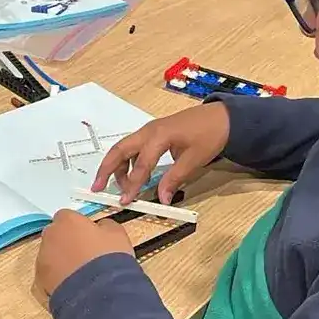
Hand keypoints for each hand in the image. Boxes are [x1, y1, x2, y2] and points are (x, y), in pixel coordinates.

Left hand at [35, 210, 133, 296]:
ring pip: (50, 258)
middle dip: (67, 243)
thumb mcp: (117, 234)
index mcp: (67, 221)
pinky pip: (47, 278)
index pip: (68, 217)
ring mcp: (42, 261)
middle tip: (85, 255)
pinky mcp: (39, 284)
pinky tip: (73, 288)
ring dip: (61, 263)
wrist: (100, 294)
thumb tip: (102, 227)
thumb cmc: (109, 262)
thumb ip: (105, 226)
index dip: (79, 227)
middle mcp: (50, 238)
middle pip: (56, 236)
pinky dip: (56, 282)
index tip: (89, 236)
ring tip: (81, 275)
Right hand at [92, 102, 230, 204]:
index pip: (141, 164)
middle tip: (97, 187)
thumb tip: (162, 199)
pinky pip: (133, 147)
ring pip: (124, 148)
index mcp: (159, 135)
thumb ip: (175, 178)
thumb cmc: (209, 135)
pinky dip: (126, 161)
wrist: (221, 117)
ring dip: (116, 166)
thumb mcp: (194, 159)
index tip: (125, 201)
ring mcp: (149, 130)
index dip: (132, 184)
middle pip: (120, 150)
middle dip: (106, 169)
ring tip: (117, 187)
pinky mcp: (153, 133)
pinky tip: (129, 174)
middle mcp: (149, 131)